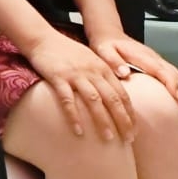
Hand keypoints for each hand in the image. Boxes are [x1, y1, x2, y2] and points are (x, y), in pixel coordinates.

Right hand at [19, 30, 135, 140]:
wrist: (43, 38)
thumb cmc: (66, 51)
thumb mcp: (90, 59)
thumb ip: (103, 74)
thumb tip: (114, 95)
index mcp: (102, 68)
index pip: (122, 94)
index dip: (130, 114)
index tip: (134, 130)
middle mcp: (92, 72)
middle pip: (112, 99)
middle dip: (123, 121)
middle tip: (129, 140)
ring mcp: (76, 75)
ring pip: (94, 101)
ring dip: (103, 121)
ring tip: (109, 139)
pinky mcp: (59, 78)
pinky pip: (68, 100)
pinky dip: (74, 116)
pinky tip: (79, 131)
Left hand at [88, 34, 177, 114]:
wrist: (109, 34)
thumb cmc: (107, 45)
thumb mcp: (104, 50)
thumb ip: (113, 61)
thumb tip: (125, 73)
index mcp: (143, 56)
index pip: (162, 70)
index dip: (171, 84)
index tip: (175, 99)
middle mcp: (153, 57)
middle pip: (174, 73)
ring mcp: (156, 60)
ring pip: (176, 74)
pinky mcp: (156, 63)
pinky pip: (172, 75)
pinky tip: (177, 100)